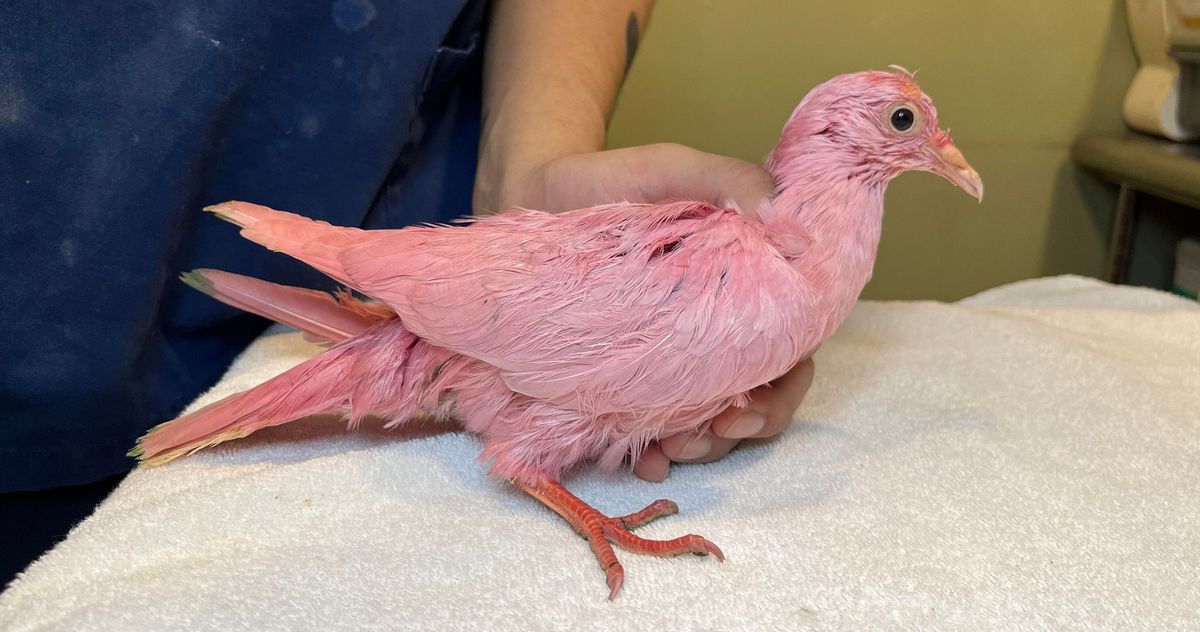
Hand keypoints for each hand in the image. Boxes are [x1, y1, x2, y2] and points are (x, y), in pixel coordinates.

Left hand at [474, 143, 815, 481]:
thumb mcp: (669, 167)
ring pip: (707, 424)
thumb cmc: (606, 180)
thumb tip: (782, 220)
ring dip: (698, 447)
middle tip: (701, 436)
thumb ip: (728, 179)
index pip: (789, 349)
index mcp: (743, 287)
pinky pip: (646, 428)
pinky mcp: (622, 376)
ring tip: (667, 448)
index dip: (782, 388)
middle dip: (737, 432)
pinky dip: (651, 452)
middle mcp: (714, 330)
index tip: (746, 407)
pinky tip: (641, 459)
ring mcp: (668, 358)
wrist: (530, 192)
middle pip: (754, 400)